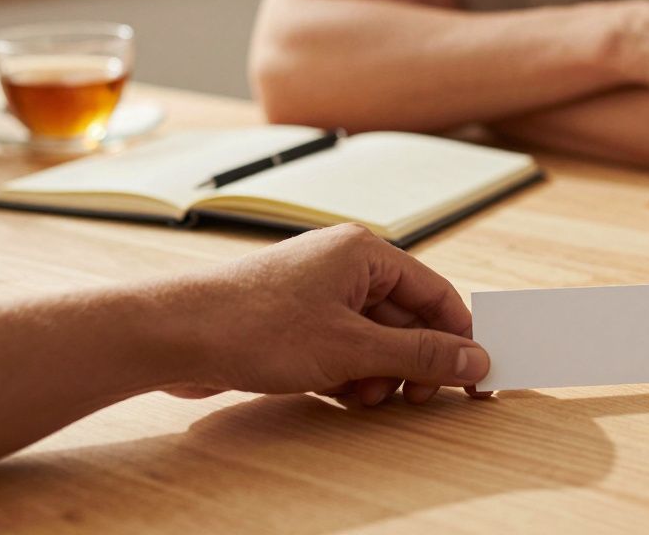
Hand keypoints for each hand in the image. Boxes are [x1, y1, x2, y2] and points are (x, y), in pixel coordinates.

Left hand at [157, 224, 489, 404]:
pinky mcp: (294, 320)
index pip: (435, 292)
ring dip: (377, 373)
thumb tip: (473, 359)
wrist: (174, 336)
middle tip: (412, 396)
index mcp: (364, 253)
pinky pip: (342, 347)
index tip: (474, 374)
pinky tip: (335, 392)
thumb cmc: (255, 326)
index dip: (457, 336)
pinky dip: (347, 373)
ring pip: (373, 338)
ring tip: (360, 396)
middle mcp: (343, 266)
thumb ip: (418, 354)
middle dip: (410, 361)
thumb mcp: (351, 348)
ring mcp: (316, 293)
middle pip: (405, 317)